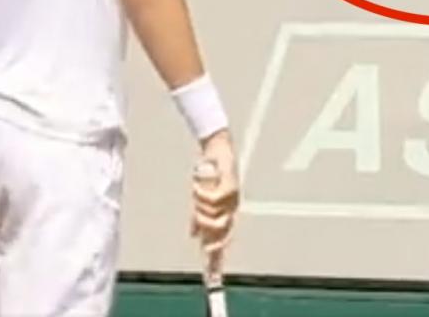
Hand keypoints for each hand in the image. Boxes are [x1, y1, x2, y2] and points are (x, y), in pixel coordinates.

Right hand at [191, 130, 239, 256]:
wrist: (216, 151)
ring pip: (212, 216)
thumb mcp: (201, 200)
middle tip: (196, 213)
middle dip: (204, 225)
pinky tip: (198, 185)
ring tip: (198, 191)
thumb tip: (195, 236)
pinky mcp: (230, 188)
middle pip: (218, 232)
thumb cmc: (210, 175)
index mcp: (226, 215)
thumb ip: (199, 218)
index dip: (217, 261)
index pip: (222, 243)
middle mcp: (232, 211)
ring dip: (200, 205)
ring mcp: (233, 201)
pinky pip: (212, 200)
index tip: (211, 278)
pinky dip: (201, 194)